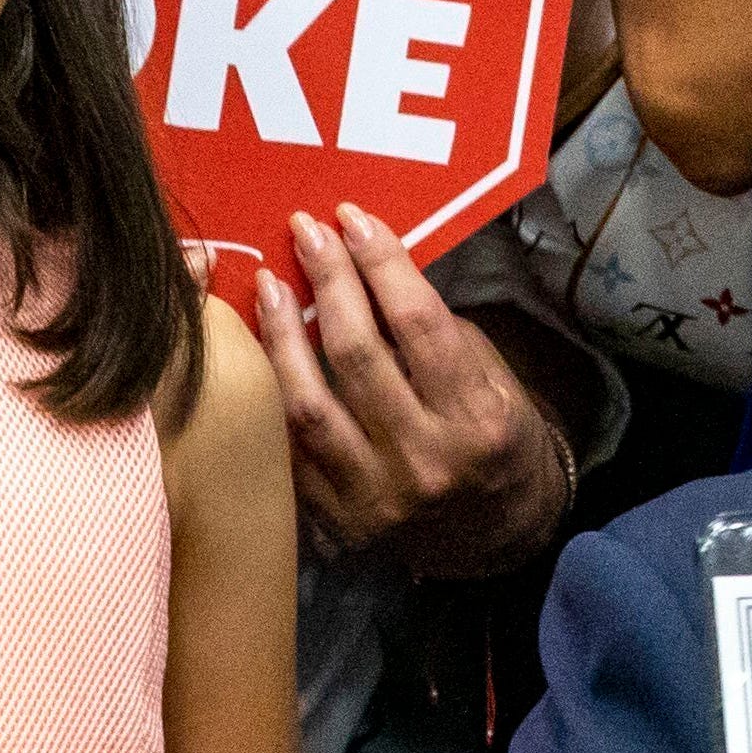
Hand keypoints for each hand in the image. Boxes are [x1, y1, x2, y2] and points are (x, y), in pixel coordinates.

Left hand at [252, 205, 569, 580]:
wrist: (495, 534)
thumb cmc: (493, 435)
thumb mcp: (489, 377)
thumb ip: (431, 334)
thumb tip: (365, 267)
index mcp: (477, 419)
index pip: (419, 323)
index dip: (381, 262)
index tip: (353, 219)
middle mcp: (426, 462)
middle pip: (357, 354)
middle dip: (328, 280)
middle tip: (306, 230)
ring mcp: (375, 498)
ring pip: (307, 404)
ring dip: (281, 334)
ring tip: (269, 284)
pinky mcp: (338, 523)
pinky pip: (287, 450)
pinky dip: (270, 396)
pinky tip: (256, 352)